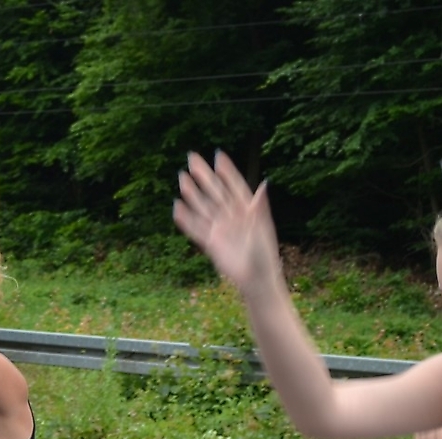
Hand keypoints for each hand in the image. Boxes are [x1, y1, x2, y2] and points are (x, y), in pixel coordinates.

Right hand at [173, 151, 282, 290]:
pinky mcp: (210, 243)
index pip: (234, 186)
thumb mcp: (264, 228)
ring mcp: (219, 229)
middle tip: (191, 158)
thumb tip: (263, 185)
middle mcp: (231, 216)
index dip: (227, 171)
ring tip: (181, 178)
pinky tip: (176, 208)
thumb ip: (260, 207)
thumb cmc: (265, 255)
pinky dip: (185, 219)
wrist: (256, 279)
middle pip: (214, 192)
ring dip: (192, 193)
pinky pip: (195, 228)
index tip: (218, 155)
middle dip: (204, 175)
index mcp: (247, 210)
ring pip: (203, 207)